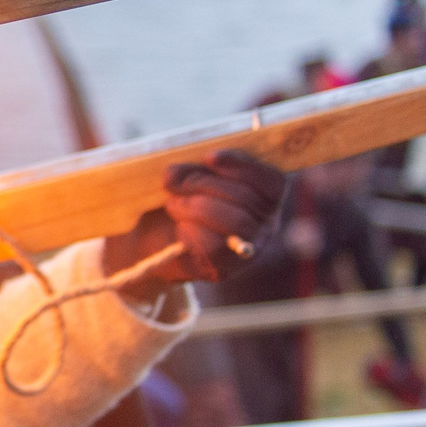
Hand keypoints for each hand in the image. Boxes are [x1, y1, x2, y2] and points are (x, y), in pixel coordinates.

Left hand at [103, 149, 286, 301]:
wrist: (153, 239)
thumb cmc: (180, 200)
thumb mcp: (190, 176)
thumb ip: (191, 169)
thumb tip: (175, 174)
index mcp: (265, 198)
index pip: (272, 182)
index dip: (243, 166)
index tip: (208, 157)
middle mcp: (265, 225)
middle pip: (247, 199)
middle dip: (203, 184)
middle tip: (173, 181)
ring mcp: (247, 249)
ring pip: (236, 222)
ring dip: (195, 206)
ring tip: (173, 204)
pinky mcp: (224, 269)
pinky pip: (214, 247)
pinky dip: (190, 230)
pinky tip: (180, 226)